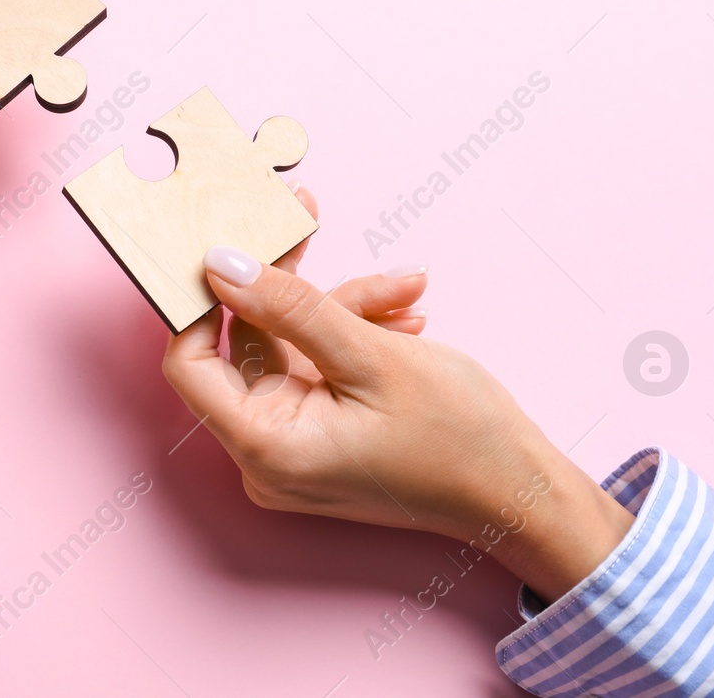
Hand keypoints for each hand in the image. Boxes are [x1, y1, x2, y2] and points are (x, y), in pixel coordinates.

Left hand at [162, 190, 633, 602]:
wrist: (524, 493)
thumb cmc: (459, 439)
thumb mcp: (371, 356)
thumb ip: (290, 307)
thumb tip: (221, 265)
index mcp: (264, 446)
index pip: (189, 362)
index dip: (200, 300)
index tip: (225, 244)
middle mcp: (266, 452)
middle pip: (246, 344)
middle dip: (289, 285)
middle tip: (307, 221)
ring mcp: (294, 444)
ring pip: (289, 346)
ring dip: (341, 308)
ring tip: (404, 289)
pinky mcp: (321, 432)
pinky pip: (317, 366)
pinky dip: (353, 335)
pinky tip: (405, 316)